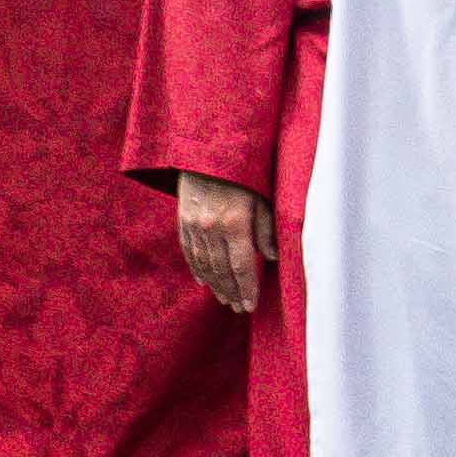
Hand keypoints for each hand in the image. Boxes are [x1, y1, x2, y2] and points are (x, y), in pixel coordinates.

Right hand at [176, 170, 266, 315]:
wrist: (205, 148)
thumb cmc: (242, 170)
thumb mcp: (262, 196)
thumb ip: (267, 229)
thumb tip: (272, 257)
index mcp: (234, 223)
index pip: (241, 267)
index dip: (246, 289)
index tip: (250, 306)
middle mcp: (211, 228)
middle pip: (222, 271)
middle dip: (231, 292)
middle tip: (238, 308)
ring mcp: (193, 225)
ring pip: (204, 264)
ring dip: (215, 285)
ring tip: (224, 299)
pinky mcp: (182, 219)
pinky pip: (189, 251)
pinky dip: (196, 268)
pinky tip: (203, 281)